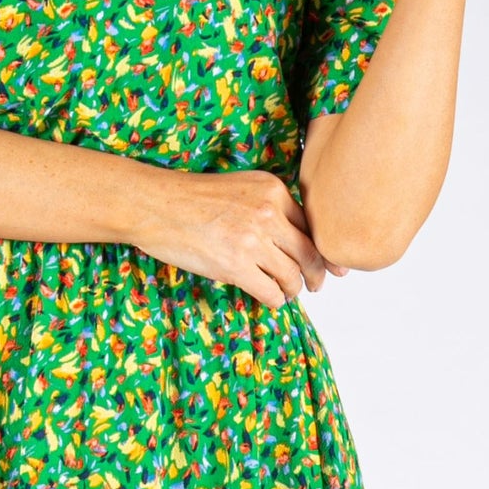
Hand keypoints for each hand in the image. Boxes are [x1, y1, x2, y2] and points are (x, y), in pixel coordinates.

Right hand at [133, 166, 340, 305]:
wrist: (155, 205)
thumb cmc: (191, 199)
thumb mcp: (240, 188)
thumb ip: (268, 207)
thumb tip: (293, 240)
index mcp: (272, 190)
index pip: (311, 226)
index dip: (323, 250)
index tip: (333, 266)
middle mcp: (268, 212)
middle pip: (309, 252)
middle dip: (317, 274)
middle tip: (316, 286)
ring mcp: (253, 239)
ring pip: (292, 275)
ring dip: (294, 289)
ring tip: (287, 293)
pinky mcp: (236, 264)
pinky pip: (271, 291)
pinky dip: (275, 300)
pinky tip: (271, 299)